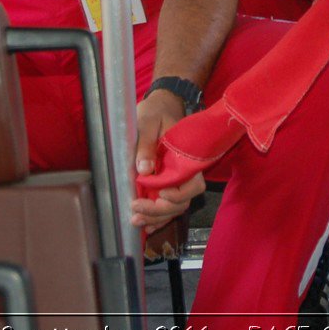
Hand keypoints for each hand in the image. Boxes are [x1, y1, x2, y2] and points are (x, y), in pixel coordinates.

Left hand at [132, 90, 204, 231]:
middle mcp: (184, 171)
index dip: (178, 194)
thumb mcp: (148, 121)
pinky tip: (145, 224)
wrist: (160, 105)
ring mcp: (176, 178)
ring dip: (157, 217)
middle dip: (160, 210)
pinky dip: (157, 217)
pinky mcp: (166, 181)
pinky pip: (167, 204)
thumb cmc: (156, 110)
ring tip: (136, 221)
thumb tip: (144, 169)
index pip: (192, 184)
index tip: (159, 193)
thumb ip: (146, 144)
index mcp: (185, 157)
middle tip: (136, 210)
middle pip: (181, 201)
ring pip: (174, 207)